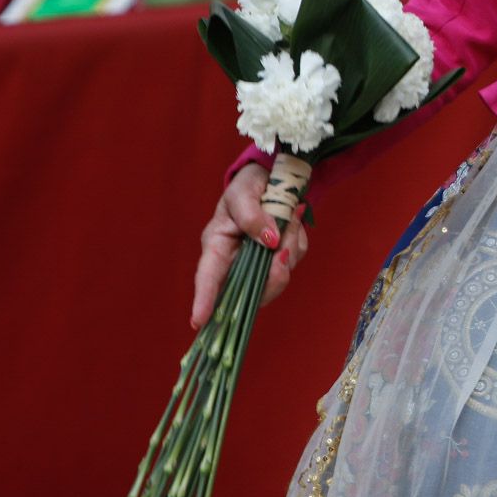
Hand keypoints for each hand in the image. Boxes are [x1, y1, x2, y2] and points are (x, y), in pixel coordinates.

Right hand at [190, 163, 308, 329]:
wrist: (271, 176)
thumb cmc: (247, 184)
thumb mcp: (242, 193)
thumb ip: (251, 216)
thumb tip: (270, 242)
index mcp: (217, 246)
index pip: (208, 277)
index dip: (204, 300)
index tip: (199, 321)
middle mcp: (235, 261)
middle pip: (248, 290)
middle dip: (271, 277)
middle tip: (284, 251)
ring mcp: (257, 262)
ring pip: (276, 276)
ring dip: (290, 247)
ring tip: (290, 214)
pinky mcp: (277, 258)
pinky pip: (293, 259)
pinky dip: (298, 241)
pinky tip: (294, 220)